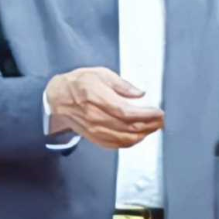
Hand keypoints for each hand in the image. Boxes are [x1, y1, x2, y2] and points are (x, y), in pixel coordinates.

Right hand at [45, 67, 163, 148]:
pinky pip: (114, 145)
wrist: (57, 98)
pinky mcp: (92, 137)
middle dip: (149, 125)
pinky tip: (138, 137)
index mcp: (97, 97)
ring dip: (142, 135)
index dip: (145, 115)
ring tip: (154, 128)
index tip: (158, 112)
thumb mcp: (100, 73)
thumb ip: (121, 84)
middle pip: (127, 127)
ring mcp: (93, 129)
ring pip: (123, 138)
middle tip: (161, 120)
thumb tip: (139, 93)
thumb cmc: (78, 83)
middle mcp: (95, 116)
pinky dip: (129, 143)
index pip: (126, 112)